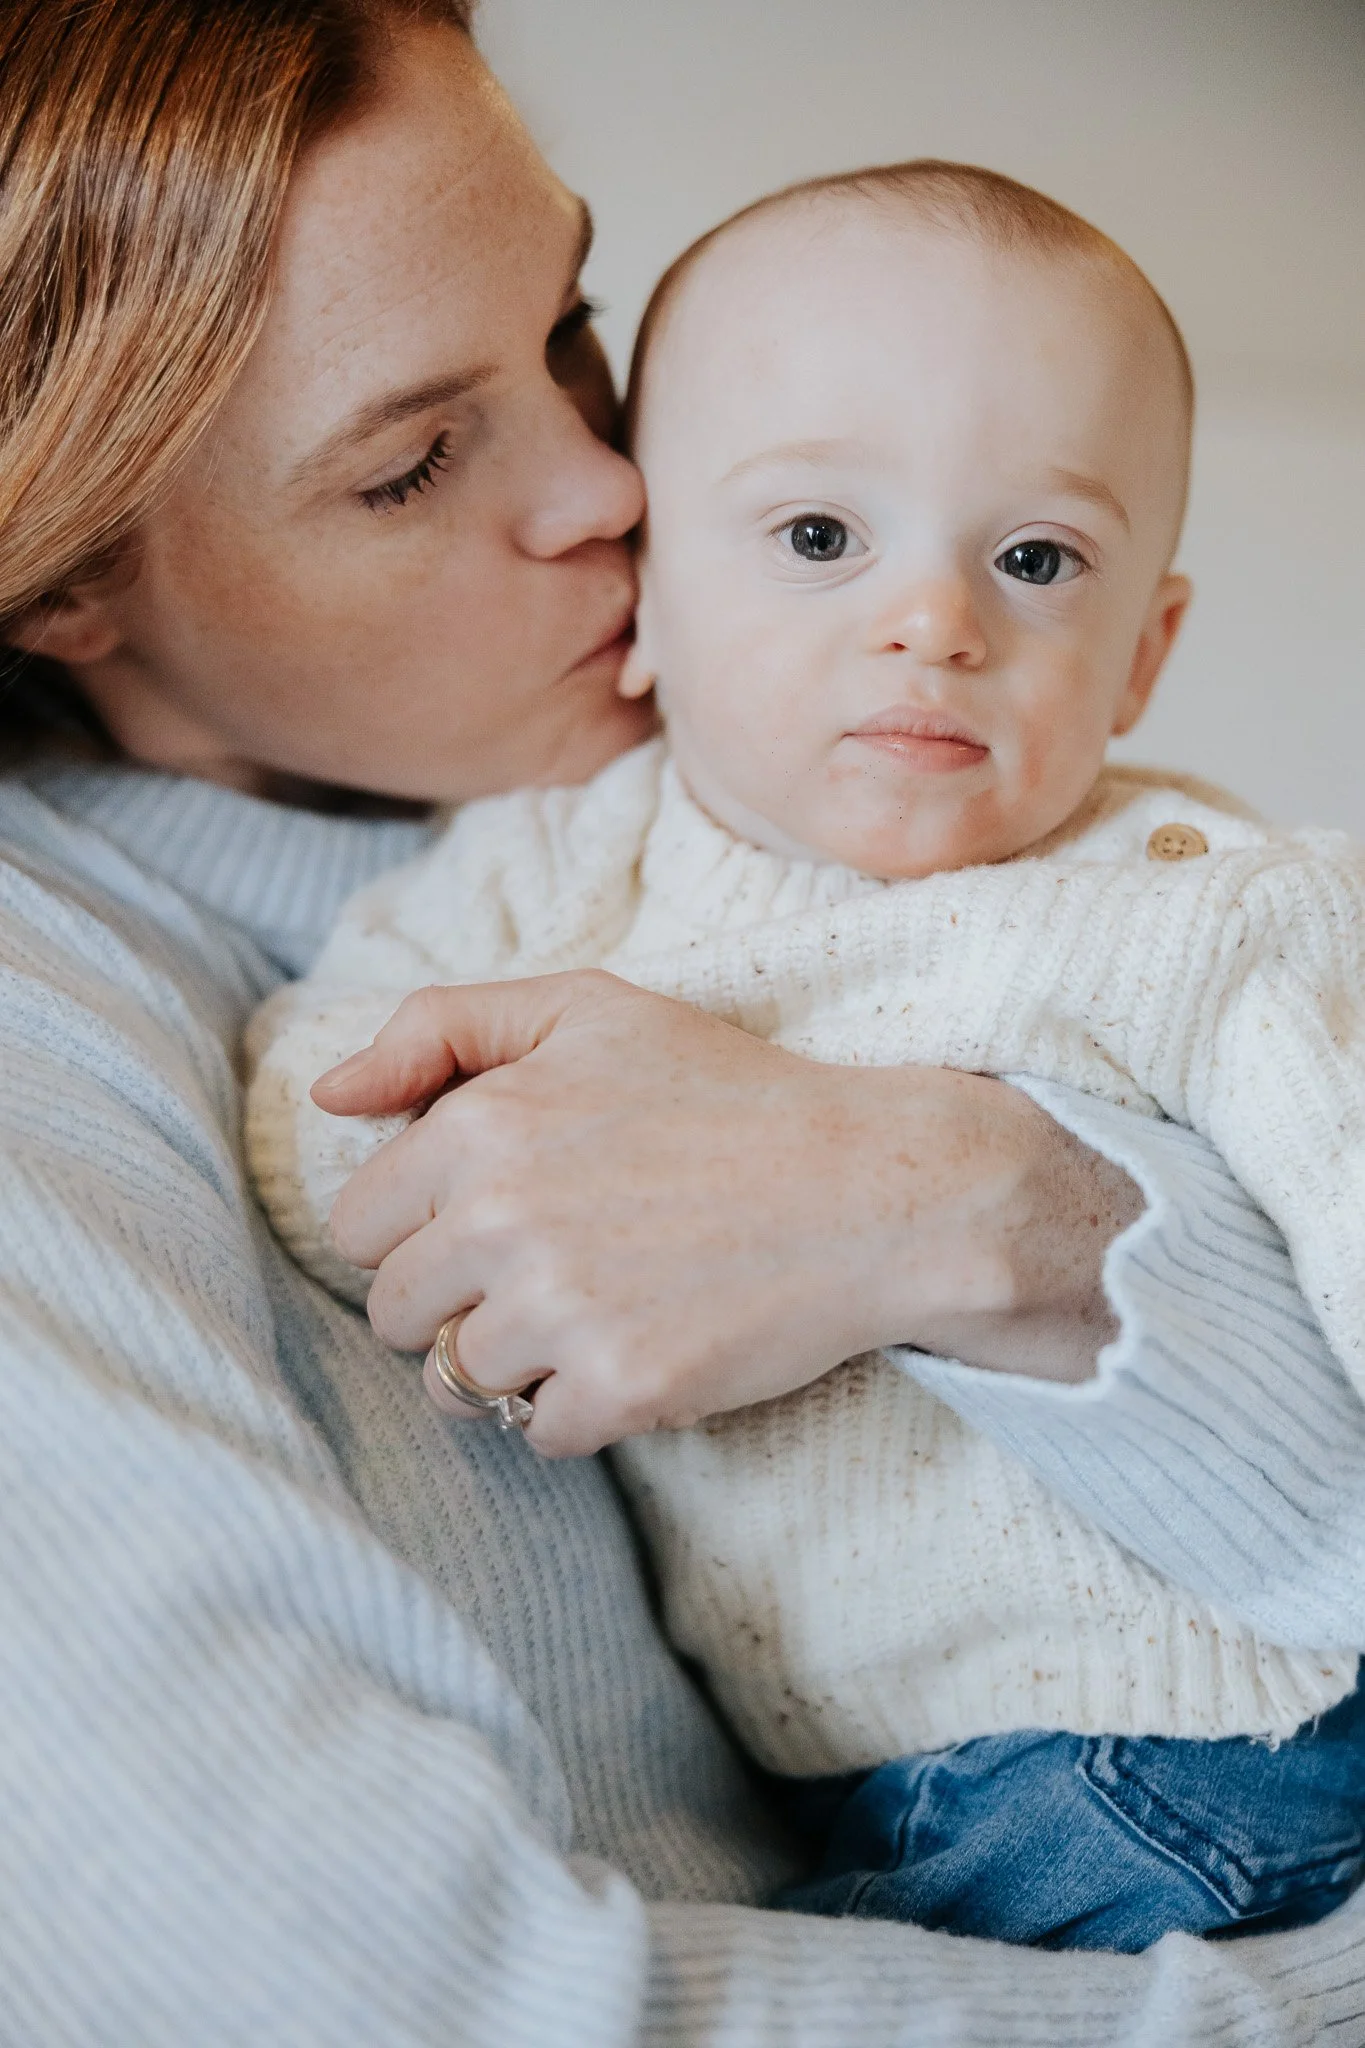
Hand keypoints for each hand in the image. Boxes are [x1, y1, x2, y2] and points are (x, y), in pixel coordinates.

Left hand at [316, 972, 1139, 1456]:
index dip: (421, 1226)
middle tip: (543, 1271)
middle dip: (452, 1301)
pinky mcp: (622, 1388)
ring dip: (512, 1360)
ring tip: (593, 1312)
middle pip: (393, 1314)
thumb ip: (440, 1028)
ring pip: (456, 1381)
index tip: (491, 1219)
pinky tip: (640, 1350)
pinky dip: (582, 1408)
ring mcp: (562, 1311)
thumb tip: (327, 1097)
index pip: (359, 1223)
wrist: (878, 1188)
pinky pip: (539, 1433)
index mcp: (479, 1125)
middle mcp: (502, 1220)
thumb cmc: (729, 1092)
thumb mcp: (588, 1011)